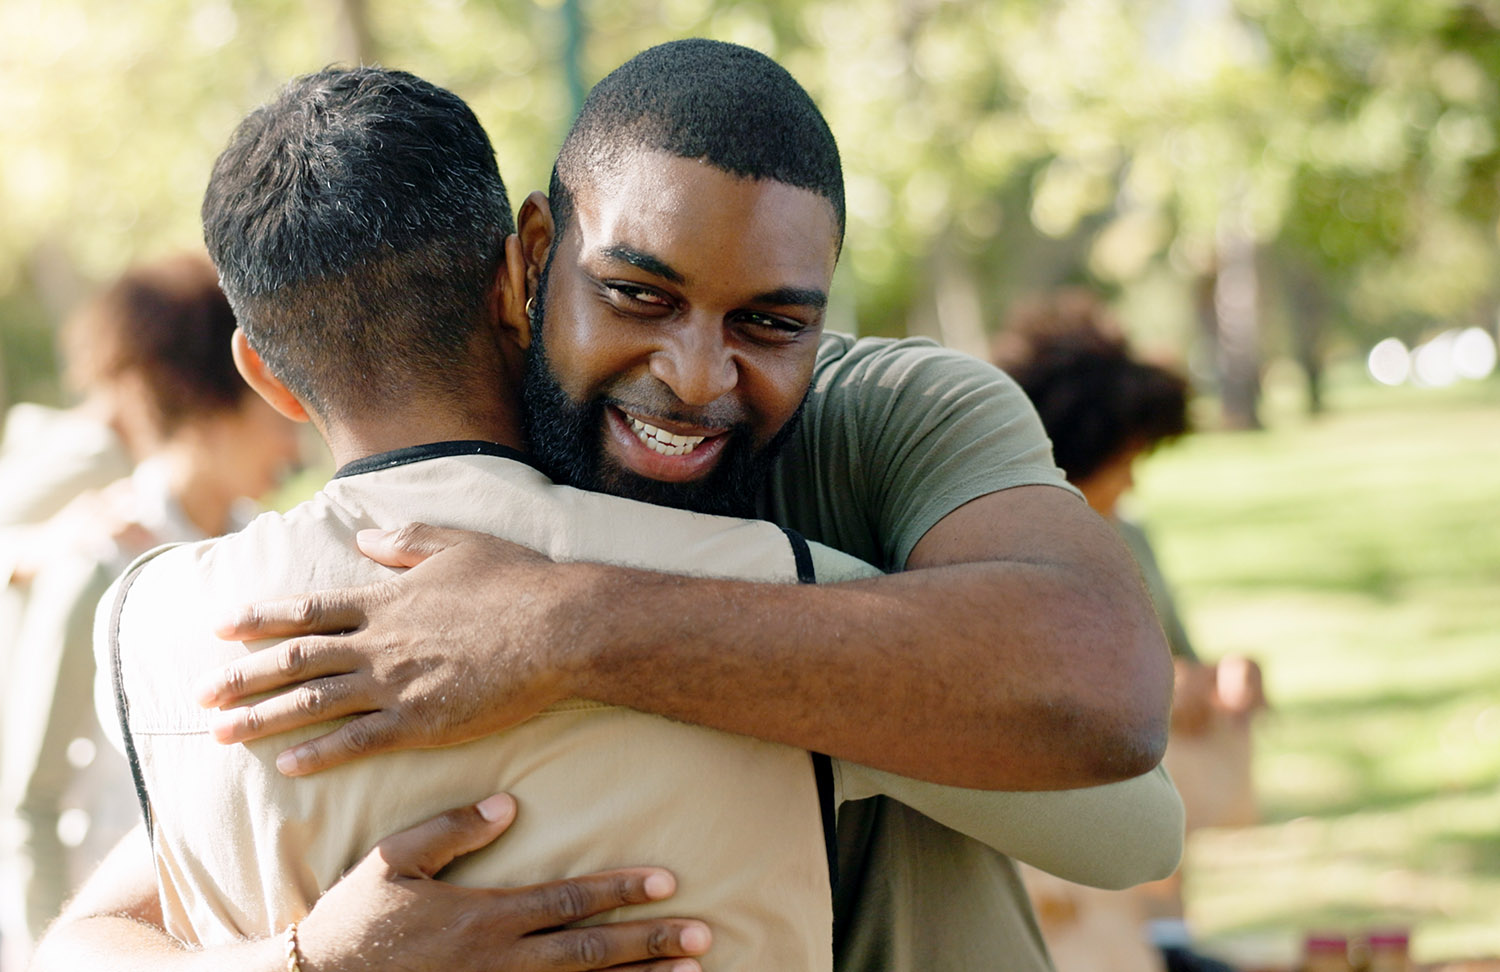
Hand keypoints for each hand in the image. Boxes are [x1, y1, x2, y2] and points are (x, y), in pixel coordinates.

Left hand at [200, 523, 588, 775]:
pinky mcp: (421, 721)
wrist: (559, 628)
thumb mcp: (459, 544)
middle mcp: (379, 643)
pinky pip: (356, 742)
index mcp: (386, 600)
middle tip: (200, 693)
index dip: (260, 618)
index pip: (308, 609)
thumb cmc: (518, 582)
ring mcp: (396, 684)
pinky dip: (317, 754)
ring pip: (312, 704)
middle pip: (295, 660)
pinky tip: (286, 766)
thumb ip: (406, 542)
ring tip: (221, 735)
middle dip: (242, 676)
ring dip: (261, 719)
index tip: (222, 625)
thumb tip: (364, 537)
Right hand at [297, 792, 710, 971]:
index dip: (619, 891)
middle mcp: (498, 964)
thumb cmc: (353, 921)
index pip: (567, 902)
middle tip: (703, 936)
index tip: (667, 882)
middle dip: (649, 944)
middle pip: (589, 955)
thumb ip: (450, 830)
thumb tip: (510, 804)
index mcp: (481, 917)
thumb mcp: (391, 861)